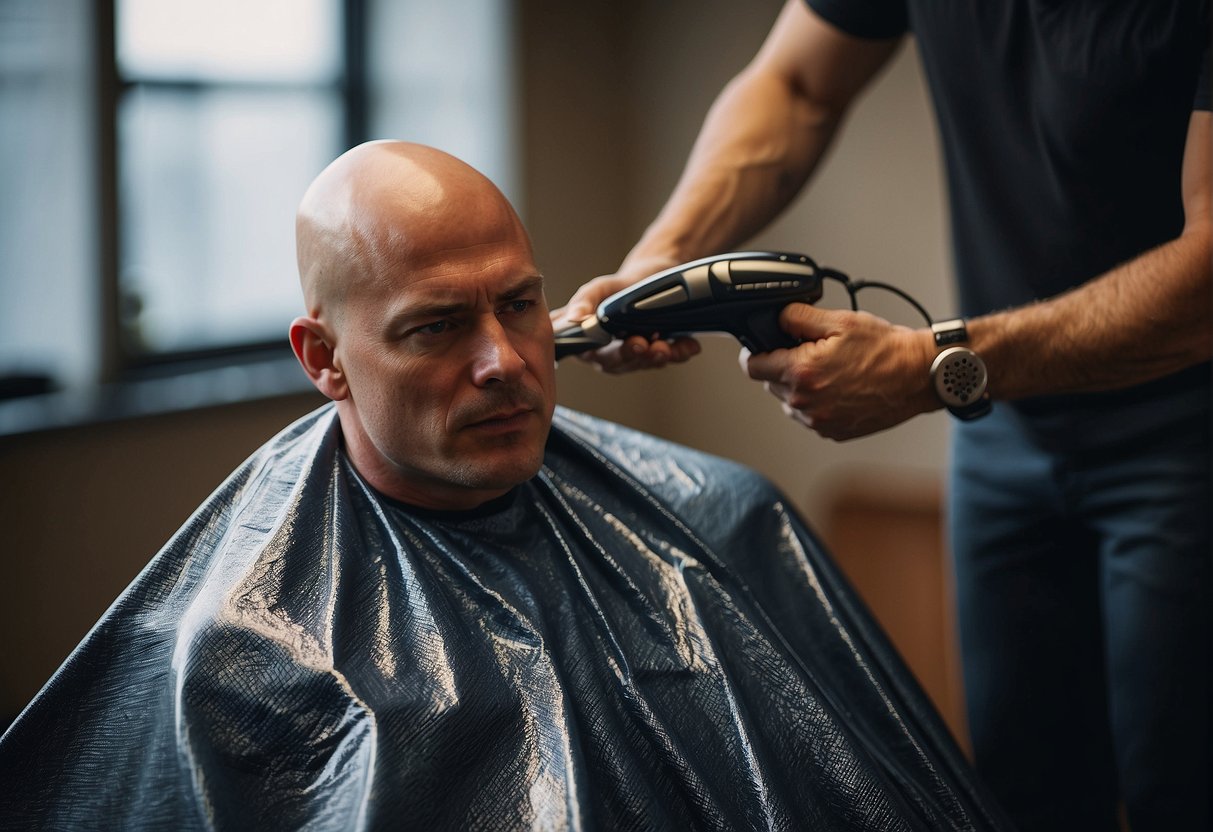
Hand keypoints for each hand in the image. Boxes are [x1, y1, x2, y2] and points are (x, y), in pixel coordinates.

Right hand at [551, 255, 701, 372]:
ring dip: (657, 357)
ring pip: (644, 363)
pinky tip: (690, 346)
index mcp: (588, 341)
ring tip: (667, 347)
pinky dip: (680, 352)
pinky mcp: (657, 354)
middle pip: (619, 363)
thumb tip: (575, 317)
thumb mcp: (601, 287)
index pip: (593, 353)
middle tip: (644, 344)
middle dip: (634, 355)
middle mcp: (609, 353)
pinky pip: (668, 358)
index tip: (625, 343)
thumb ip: (585, 299)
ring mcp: (635, 356)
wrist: (652, 276)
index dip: (609, 353)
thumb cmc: (620, 285)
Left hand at [741, 303, 936, 439]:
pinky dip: (817, 402)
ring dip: (798, 386)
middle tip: (810, 352)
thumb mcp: (840, 321)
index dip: (756, 352)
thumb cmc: (885, 348)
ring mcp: (819, 421)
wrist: (917, 376)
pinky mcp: (832, 432)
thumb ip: (798, 317)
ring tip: (829, 370)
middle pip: (769, 383)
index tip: (766, 345)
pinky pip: (810, 416)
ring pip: (788, 401)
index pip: (752, 366)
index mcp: (801, 372)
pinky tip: (839, 386)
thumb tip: (777, 318)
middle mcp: (805, 402)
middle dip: (782, 366)